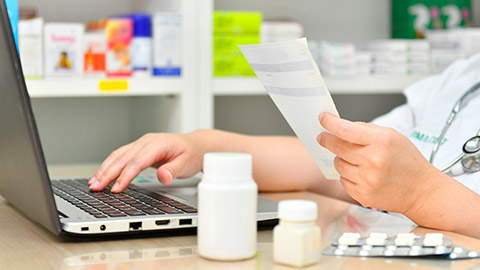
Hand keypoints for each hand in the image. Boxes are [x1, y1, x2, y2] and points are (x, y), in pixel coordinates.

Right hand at [89, 132, 204, 192]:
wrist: (196, 145)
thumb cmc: (191, 154)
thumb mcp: (187, 164)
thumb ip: (173, 170)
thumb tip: (163, 177)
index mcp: (158, 144)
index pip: (137, 161)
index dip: (125, 176)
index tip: (116, 188)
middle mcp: (147, 141)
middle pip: (123, 158)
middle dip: (108, 173)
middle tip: (96, 187)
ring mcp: (142, 143)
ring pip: (119, 155)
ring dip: (105, 169)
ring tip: (93, 182)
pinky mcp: (140, 148)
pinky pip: (122, 155)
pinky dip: (110, 165)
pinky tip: (102, 174)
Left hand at [317, 112, 436, 214]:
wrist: (422, 191)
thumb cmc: (408, 161)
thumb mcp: (392, 136)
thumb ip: (366, 129)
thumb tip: (340, 126)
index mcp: (381, 142)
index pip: (346, 130)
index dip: (330, 123)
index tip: (322, 118)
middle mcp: (373, 161)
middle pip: (336, 147)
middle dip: (327, 140)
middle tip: (323, 137)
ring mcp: (367, 180)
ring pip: (338, 164)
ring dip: (341, 159)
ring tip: (356, 159)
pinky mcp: (363, 195)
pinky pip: (343, 180)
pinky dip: (347, 175)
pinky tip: (361, 174)